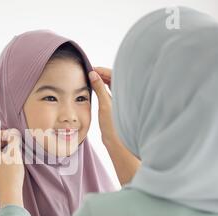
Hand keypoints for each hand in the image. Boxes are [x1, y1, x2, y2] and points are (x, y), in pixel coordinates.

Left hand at [0, 128, 24, 207]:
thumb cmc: (12, 173)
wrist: (9, 194)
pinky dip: (3, 157)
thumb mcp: (15, 153)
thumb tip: (13, 133)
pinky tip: (12, 161)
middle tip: (15, 143)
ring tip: (15, 152)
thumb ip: (14, 139)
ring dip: (5, 149)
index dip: (2, 133)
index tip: (13, 136)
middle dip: (4, 141)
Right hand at [88, 67, 140, 184]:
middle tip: (90, 72)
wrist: (118, 144)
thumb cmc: (114, 127)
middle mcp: (127, 95)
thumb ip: (99, 88)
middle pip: (114, 79)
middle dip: (102, 74)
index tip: (91, 69)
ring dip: (103, 82)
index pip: (115, 74)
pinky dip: (103, 90)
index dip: (103, 70)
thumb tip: (93, 74)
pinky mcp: (118, 108)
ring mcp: (123, 101)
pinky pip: (111, 93)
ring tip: (91, 79)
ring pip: (113, 86)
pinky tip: (96, 90)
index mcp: (128, 92)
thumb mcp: (105, 104)